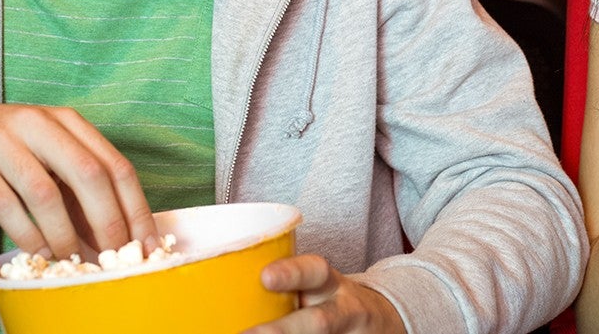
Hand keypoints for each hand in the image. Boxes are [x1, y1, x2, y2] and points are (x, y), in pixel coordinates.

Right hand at [0, 101, 155, 260]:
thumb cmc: (6, 147)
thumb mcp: (48, 156)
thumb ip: (78, 190)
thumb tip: (113, 238)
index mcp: (68, 121)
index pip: (115, 165)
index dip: (135, 208)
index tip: (146, 243)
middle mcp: (40, 124)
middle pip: (88, 173)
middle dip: (107, 221)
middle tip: (113, 257)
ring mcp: (3, 140)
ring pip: (45, 191)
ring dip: (63, 233)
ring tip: (70, 259)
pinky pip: (5, 203)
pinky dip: (26, 233)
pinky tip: (37, 251)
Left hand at [244, 255, 404, 333]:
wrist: (384, 323)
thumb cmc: (330, 303)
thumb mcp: (317, 288)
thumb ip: (284, 290)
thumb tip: (215, 295)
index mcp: (330, 286)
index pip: (315, 272)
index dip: (292, 273)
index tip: (265, 277)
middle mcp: (344, 312)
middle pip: (320, 323)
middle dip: (283, 332)